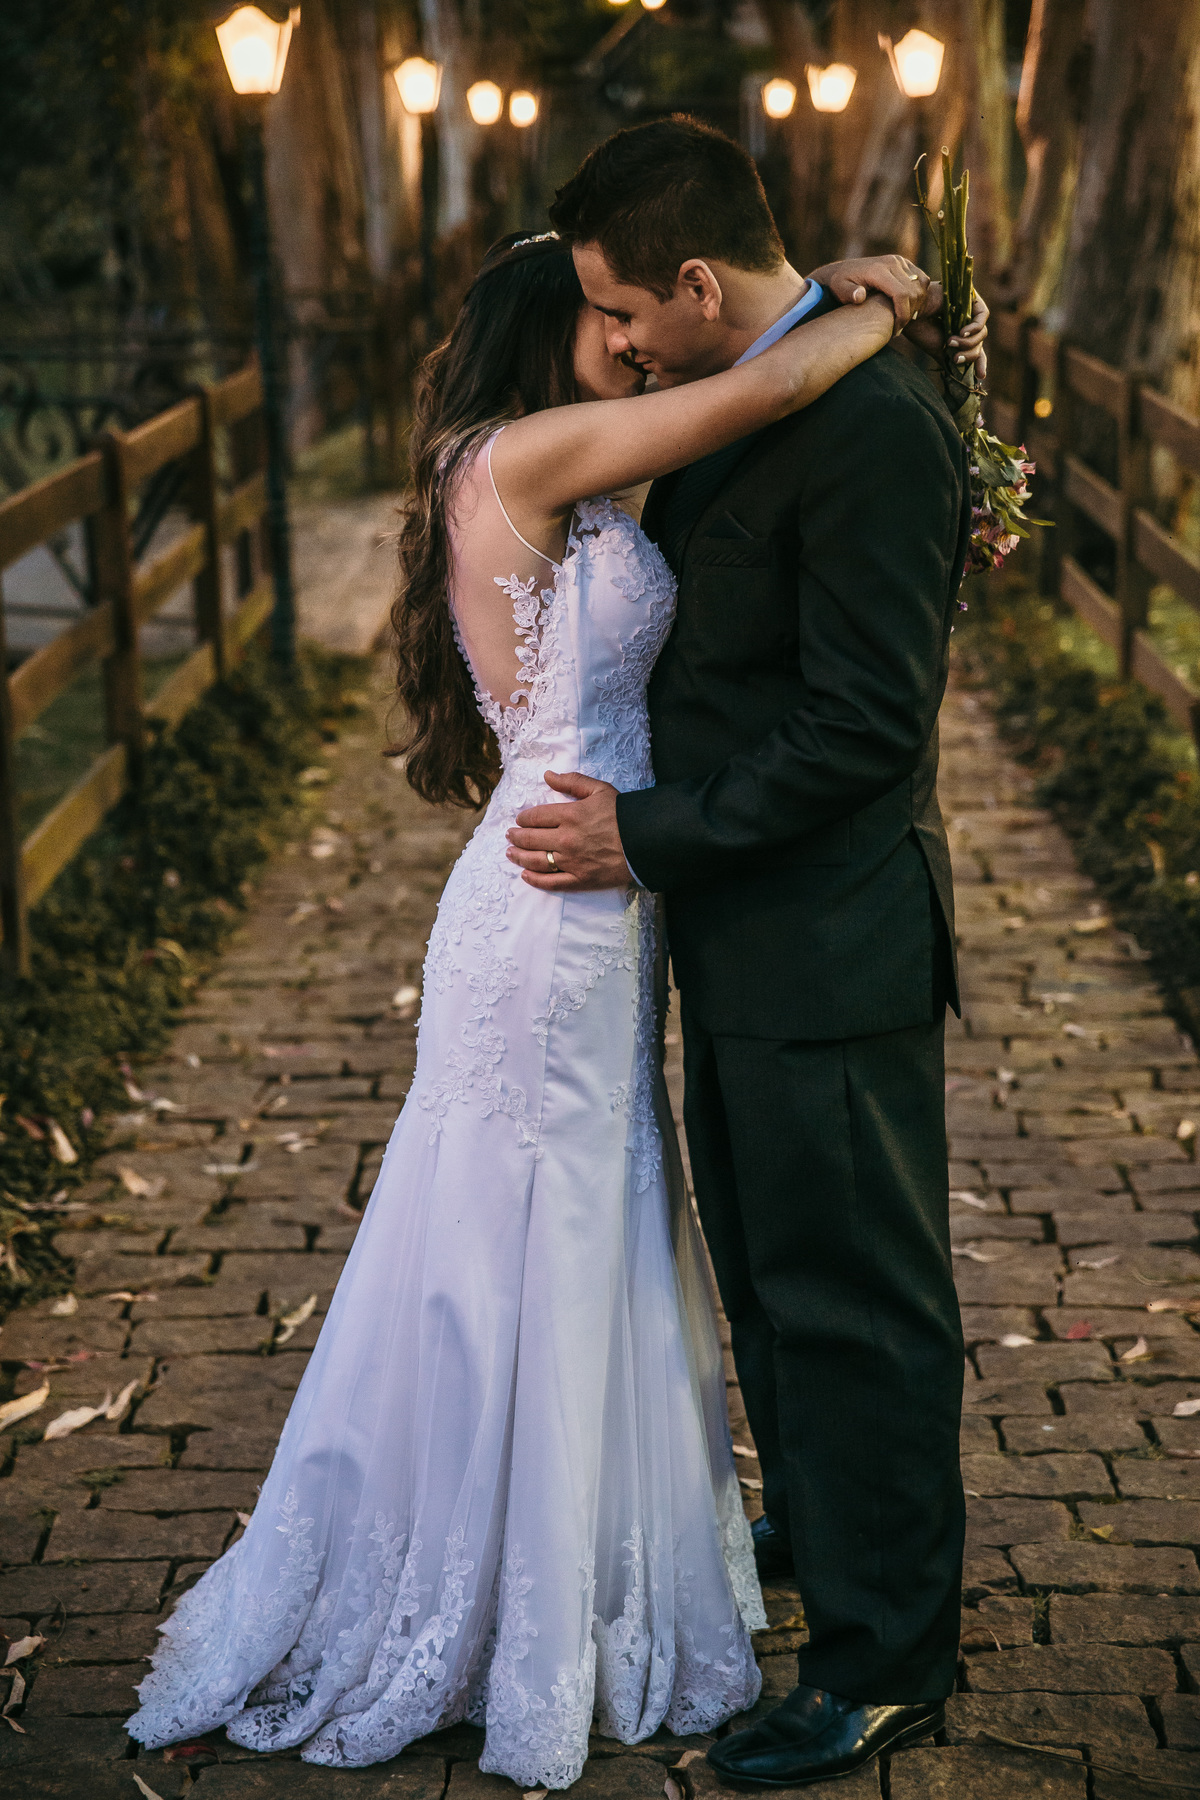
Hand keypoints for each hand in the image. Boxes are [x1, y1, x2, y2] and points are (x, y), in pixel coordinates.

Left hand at [506, 771, 630, 891]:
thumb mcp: (599, 789)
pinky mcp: (580, 880)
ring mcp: (571, 862)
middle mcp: (566, 839)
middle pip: (531, 839)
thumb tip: (547, 776)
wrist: (647, 841)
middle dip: (516, 836)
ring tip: (510, 853)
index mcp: (569, 815)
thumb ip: (572, 781)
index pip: (535, 817)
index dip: (523, 818)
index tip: (520, 819)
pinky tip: (525, 876)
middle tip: (509, 835)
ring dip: (519, 857)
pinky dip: (535, 880)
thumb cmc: (624, 814)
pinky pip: (552, 883)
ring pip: (536, 861)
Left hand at [810, 254, 930, 327]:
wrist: (842, 271)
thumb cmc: (839, 285)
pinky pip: (922, 279)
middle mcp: (892, 262)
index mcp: (878, 270)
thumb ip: (848, 293)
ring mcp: (899, 261)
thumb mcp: (839, 289)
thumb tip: (860, 296)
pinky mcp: (904, 262)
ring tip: (902, 318)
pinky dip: (919, 294)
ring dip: (916, 305)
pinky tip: (907, 307)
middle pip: (913, 292)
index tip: (896, 330)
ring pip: (920, 286)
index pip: (902, 294)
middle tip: (898, 328)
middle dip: (909, 313)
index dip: (903, 315)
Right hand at [904, 283, 988, 378]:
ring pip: (982, 332)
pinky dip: (974, 327)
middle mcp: (966, 321)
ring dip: (968, 342)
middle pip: (979, 342)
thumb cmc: (920, 330)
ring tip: (950, 343)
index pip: (976, 349)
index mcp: (959, 333)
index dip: (980, 362)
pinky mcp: (970, 298)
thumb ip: (952, 359)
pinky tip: (962, 332)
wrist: (910, 313)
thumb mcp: (939, 350)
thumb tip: (963, 375)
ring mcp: (969, 309)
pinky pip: (982, 315)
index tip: (981, 376)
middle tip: (956, 360)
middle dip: (970, 354)